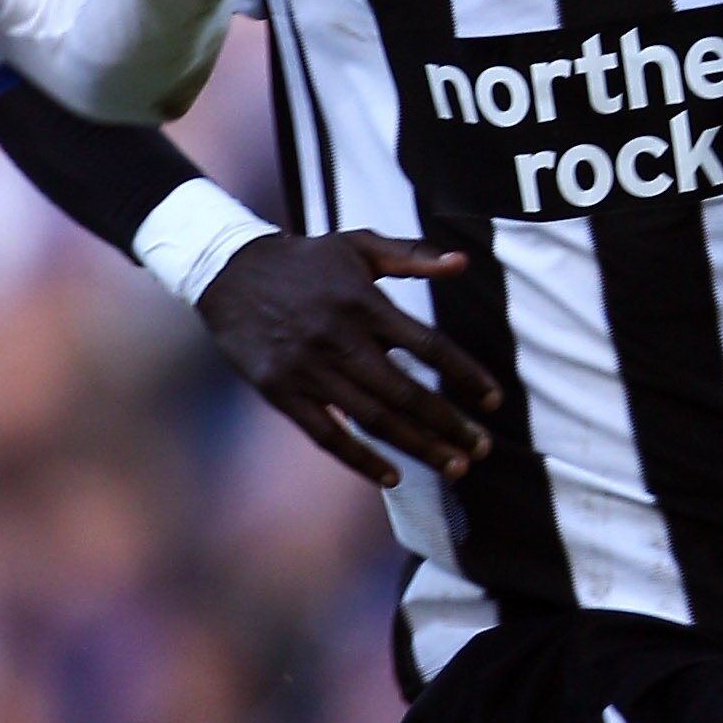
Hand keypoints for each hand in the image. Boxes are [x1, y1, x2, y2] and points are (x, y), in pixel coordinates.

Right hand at [195, 229, 499, 489]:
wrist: (228, 272)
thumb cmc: (303, 259)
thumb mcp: (358, 244)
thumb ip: (412, 255)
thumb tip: (462, 264)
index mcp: (364, 304)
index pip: (428, 347)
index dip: (466, 375)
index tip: (495, 401)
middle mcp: (340, 340)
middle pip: (407, 394)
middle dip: (450, 425)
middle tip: (482, 449)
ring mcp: (309, 370)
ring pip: (373, 420)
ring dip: (418, 447)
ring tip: (453, 467)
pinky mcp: (282, 392)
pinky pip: (327, 436)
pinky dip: (360, 460)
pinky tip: (392, 477)